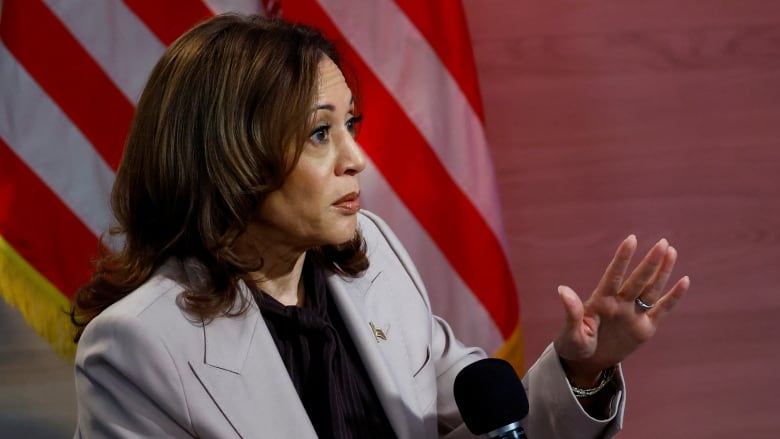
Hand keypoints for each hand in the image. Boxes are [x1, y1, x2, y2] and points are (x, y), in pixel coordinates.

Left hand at [553, 235, 689, 386]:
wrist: (586, 361)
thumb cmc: (573, 345)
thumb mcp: (571, 333)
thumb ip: (571, 312)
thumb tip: (562, 289)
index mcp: (600, 301)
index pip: (614, 276)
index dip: (622, 258)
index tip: (631, 239)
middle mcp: (619, 303)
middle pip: (637, 280)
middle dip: (650, 262)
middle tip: (663, 243)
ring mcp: (633, 314)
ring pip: (651, 289)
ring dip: (662, 272)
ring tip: (671, 251)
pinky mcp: (644, 328)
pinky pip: (661, 310)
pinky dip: (673, 297)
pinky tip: (684, 281)